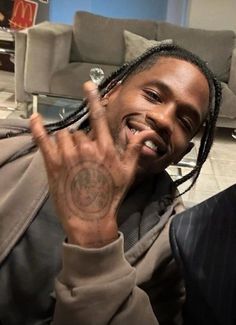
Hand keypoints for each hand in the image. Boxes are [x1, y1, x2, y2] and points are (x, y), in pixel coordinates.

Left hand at [30, 82, 153, 246]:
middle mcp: (86, 149)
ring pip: (63, 135)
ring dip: (66, 143)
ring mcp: (68, 156)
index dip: (93, 100)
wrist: (90, 218)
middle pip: (78, 131)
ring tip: (71, 160)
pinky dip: (37, 128)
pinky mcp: (53, 165)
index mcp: (105, 149)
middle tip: (82, 159)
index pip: (98, 118)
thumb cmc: (110, 196)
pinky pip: (43, 140)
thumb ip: (134, 149)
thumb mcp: (128, 173)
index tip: (87, 84)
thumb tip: (144, 132)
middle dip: (80, 141)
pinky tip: (35, 118)